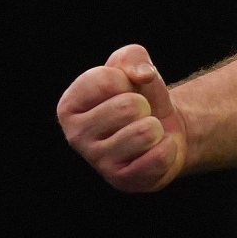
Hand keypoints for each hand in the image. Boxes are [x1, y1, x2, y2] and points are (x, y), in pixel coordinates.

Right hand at [56, 44, 188, 191]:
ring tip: (145, 132)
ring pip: (146, 132)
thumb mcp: (133, 66)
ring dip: (155, 128)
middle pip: (128, 107)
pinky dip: (167, 148)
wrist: (163, 128)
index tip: (124, 89)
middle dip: (144, 106)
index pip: (105, 80)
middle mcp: (75, 136)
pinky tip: (155, 150)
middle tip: (138, 115)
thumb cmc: (140, 94)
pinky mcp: (122, 180)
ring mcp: (97, 161)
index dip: (126, 79)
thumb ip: (132, 57)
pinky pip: (158, 157)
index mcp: (69, 105)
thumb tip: (141, 75)